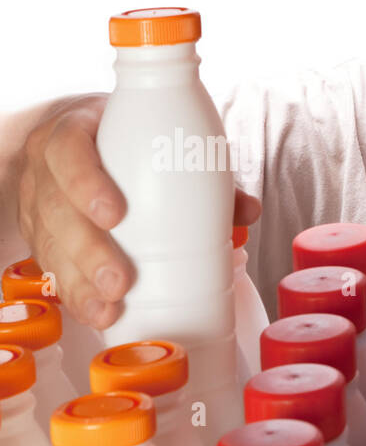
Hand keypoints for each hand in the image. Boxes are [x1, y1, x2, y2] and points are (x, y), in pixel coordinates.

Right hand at [17, 94, 260, 329]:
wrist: (82, 144)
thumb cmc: (127, 144)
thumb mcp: (158, 145)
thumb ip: (204, 173)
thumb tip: (249, 210)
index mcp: (75, 132)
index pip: (68, 150)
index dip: (85, 182)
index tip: (113, 215)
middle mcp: (47, 168)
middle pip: (55, 209)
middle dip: (87, 250)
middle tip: (119, 282)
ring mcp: (37, 203)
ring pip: (48, 243)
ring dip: (78, 282)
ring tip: (109, 308)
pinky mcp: (38, 234)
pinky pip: (49, 265)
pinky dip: (73, 292)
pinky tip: (97, 313)